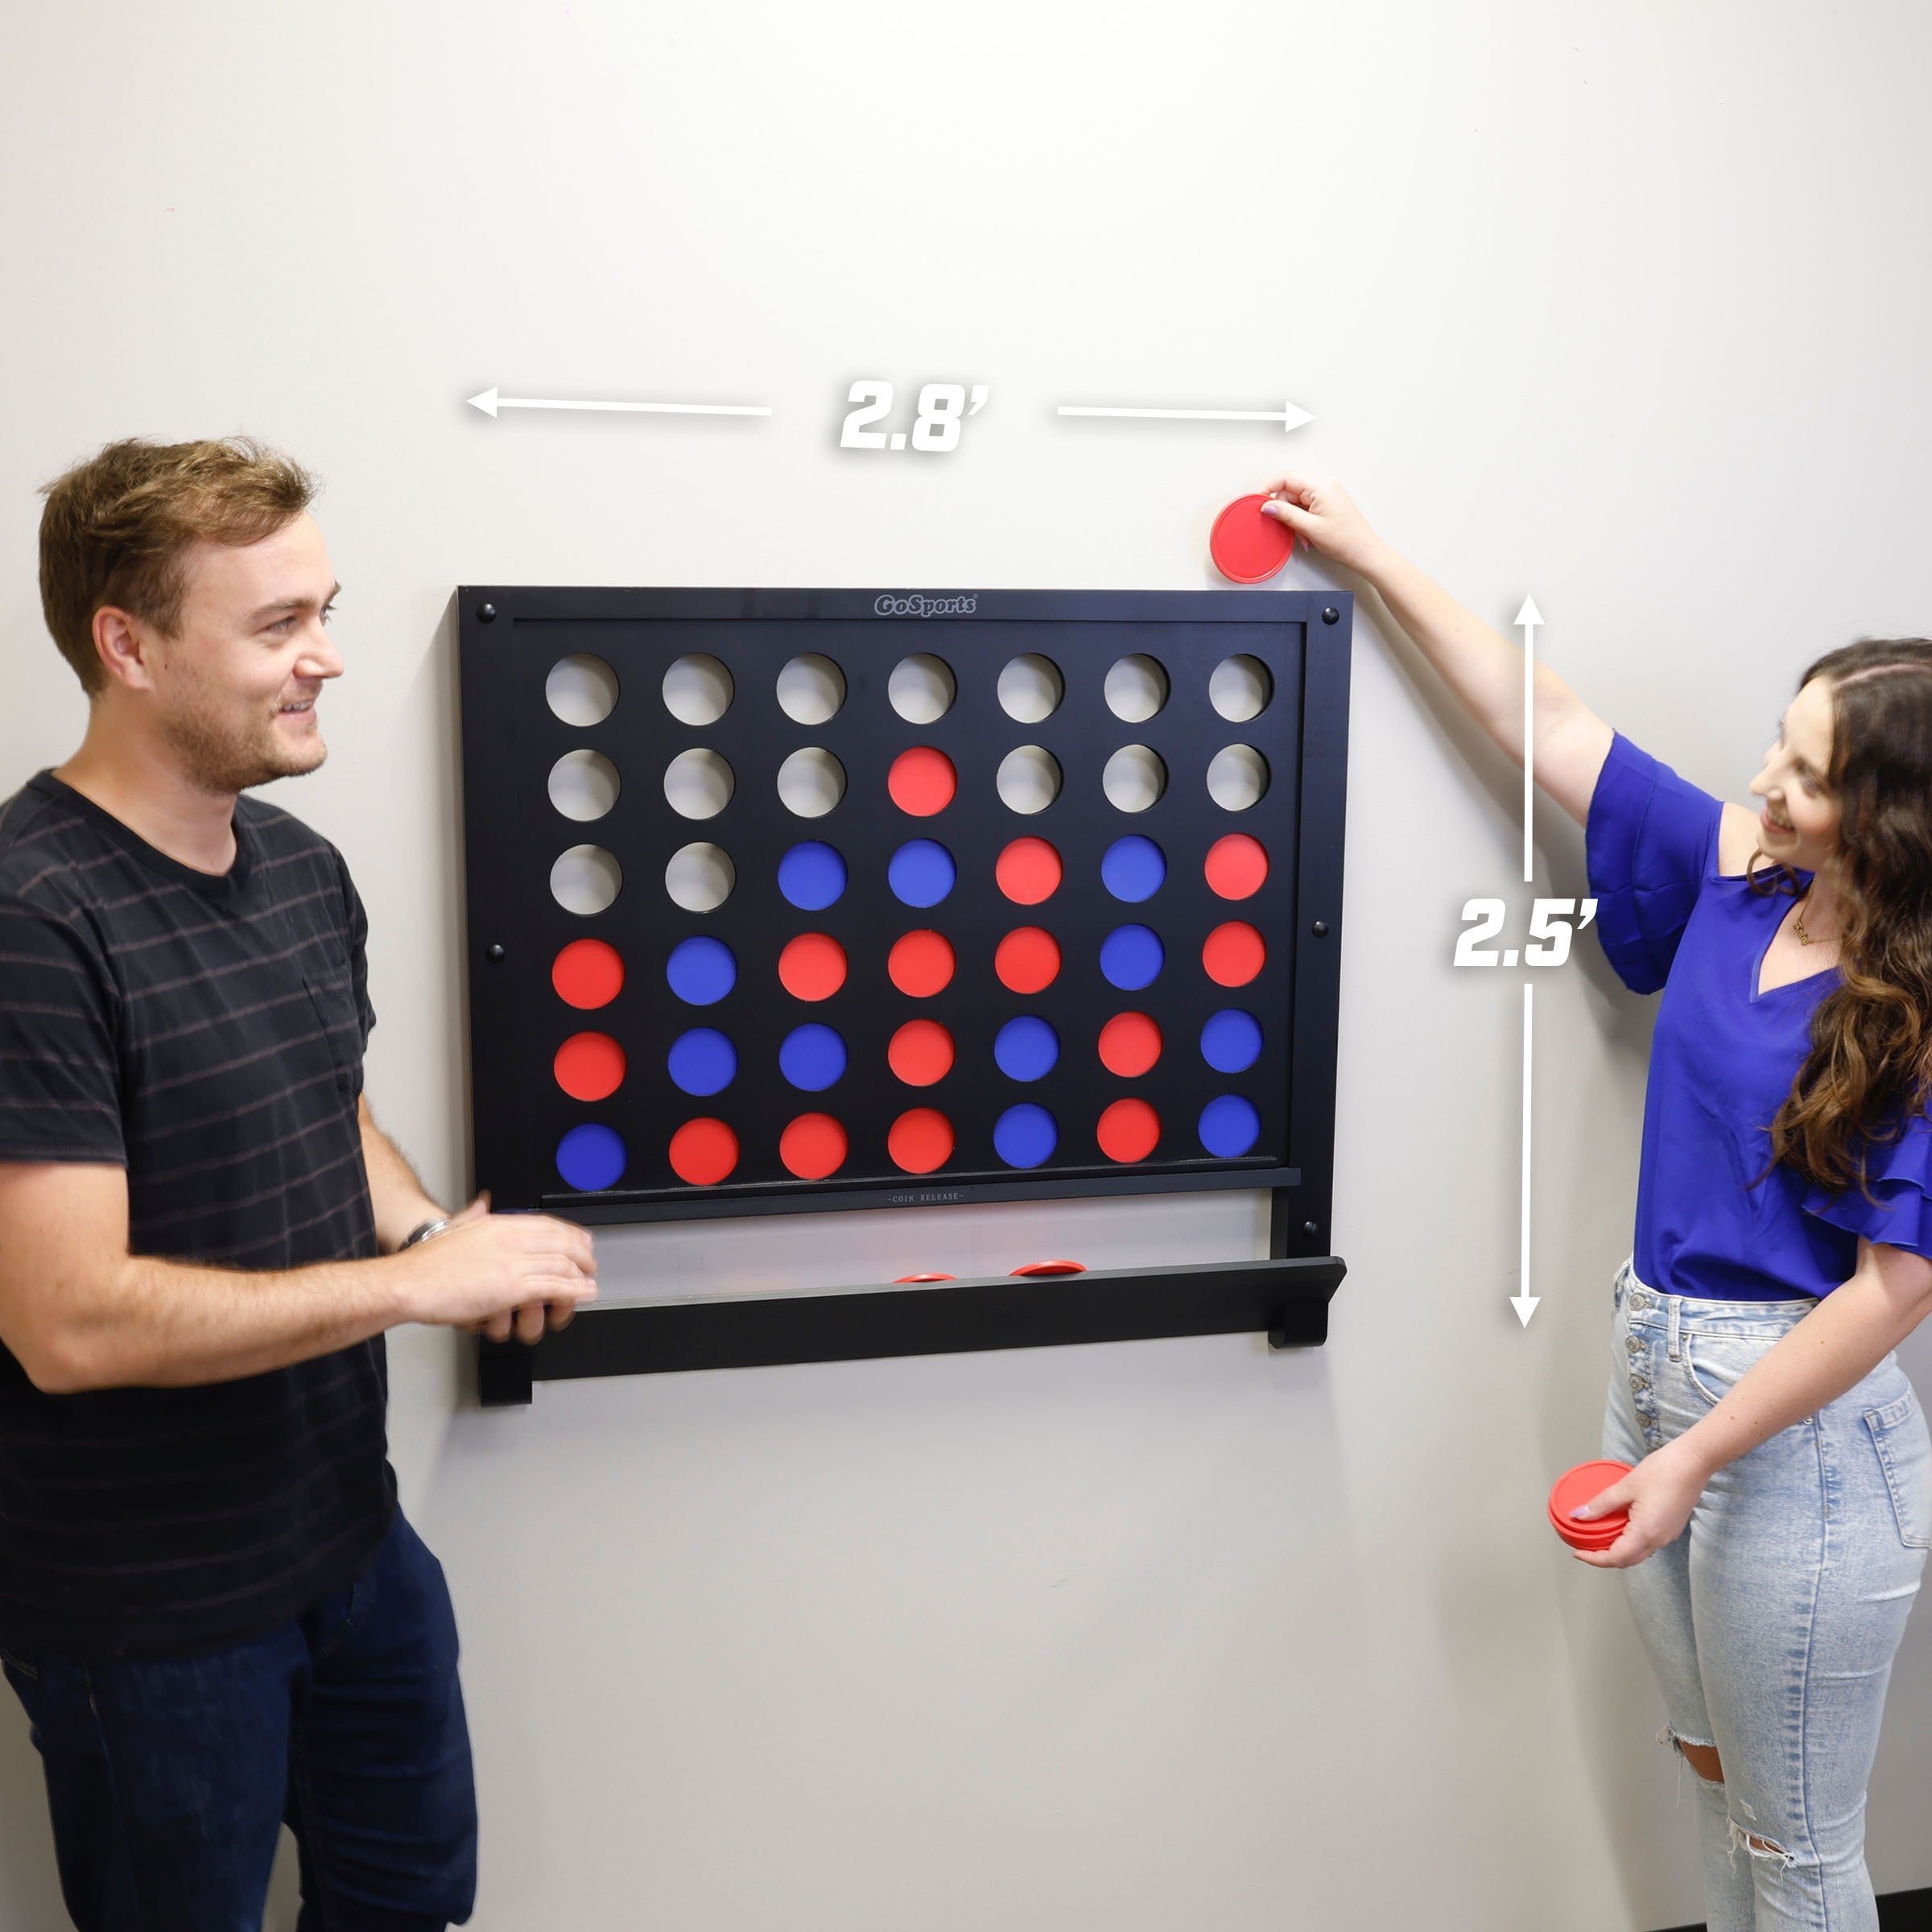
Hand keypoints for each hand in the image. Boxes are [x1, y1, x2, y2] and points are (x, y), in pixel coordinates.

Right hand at [396, 1191, 596, 1344]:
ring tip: (589, 1283)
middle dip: (582, 1255)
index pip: (547, 1224)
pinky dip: (574, 1291)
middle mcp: (509, 1239)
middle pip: (562, 1242)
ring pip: (562, 1265)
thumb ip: (473, 1216)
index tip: (581, 1242)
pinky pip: (554, 1287)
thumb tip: (483, 1204)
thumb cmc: (425, 1263)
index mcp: (498, 1224)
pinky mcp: (511, 1287)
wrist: (407, 1283)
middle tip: (590, 1265)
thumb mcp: (456, 1228)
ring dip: (582, 1276)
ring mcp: (512, 1262)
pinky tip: (583, 1294)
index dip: (570, 1234)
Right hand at [1257, 473, 1388, 577]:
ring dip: (1293, 518)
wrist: (1365, 552)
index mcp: (1321, 486)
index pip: (1287, 477)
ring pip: (1297, 499)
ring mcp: (1327, 493)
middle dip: (1284, 508)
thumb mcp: (1310, 528)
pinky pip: (1306, 506)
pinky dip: (1301, 520)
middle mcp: (1325, 485)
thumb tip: (1268, 506)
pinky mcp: (1328, 503)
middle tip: (1283, 525)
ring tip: (1302, 535)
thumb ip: (1286, 514)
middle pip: (1290, 489)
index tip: (1259, 502)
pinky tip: (1306, 533)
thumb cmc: (1346, 540)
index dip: (1269, 488)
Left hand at [1567, 1441, 1709, 1568]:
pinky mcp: (1671, 1528)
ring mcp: (1667, 1535)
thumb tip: (1579, 1515)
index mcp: (1646, 1533)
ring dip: (1618, 1550)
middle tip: (1586, 1547)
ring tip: (1600, 1536)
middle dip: (1605, 1557)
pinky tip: (1620, 1526)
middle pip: (1627, 1560)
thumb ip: (1601, 1504)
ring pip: (1638, 1553)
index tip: (1578, 1553)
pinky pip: (1648, 1542)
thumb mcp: (1625, 1486)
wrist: (1693, 1462)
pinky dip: (1630, 1541)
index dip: (1594, 1559)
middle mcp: (1659, 1540)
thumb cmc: (1663, 1471)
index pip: (1616, 1558)